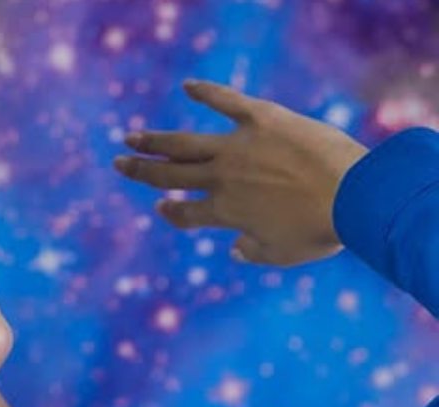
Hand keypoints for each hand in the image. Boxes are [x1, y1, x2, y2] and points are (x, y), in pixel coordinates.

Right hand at [113, 80, 368, 266]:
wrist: (353, 195)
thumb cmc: (320, 231)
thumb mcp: (282, 254)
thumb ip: (253, 253)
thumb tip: (236, 250)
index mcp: (225, 213)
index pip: (185, 213)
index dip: (171, 211)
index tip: (162, 206)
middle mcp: (221, 179)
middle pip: (170, 175)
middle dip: (141, 170)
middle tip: (119, 162)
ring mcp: (237, 148)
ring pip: (183, 144)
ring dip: (154, 140)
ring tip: (132, 136)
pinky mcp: (261, 119)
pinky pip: (227, 102)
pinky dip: (206, 92)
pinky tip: (188, 86)